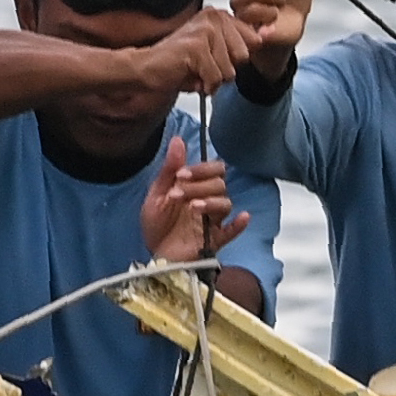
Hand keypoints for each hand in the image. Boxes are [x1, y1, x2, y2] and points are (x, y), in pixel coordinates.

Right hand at [130, 8, 252, 96]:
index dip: (236, 58)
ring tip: (196, 70)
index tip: (217, 57)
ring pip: (230, 70)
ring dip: (213, 79)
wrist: (147, 69)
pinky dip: (204, 85)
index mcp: (220, 15)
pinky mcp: (196, 47)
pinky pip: (215, 78)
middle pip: (243, 57)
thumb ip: (241, 44)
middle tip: (204, 65)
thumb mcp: (217, 52)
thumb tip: (267, 35)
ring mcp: (205, 31)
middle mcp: (214, 17)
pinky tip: (190, 75)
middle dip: (225, 70)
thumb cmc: (179, 63)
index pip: (253, 40)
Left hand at [140, 135, 250, 260]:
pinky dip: (238, 224)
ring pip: (225, 204)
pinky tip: (243, 218)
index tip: (180, 175)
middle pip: (219, 184)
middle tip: (177, 196)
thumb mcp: (156, 195)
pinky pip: (232, 231)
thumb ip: (169, 170)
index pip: (213, 169)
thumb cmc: (157, 225)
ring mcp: (212, 221)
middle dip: (199, 186)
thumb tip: (177, 140)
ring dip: (211, 202)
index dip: (200, 169)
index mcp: (195, 187)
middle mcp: (207, 201)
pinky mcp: (214, 240)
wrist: (153, 254)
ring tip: (193, 207)